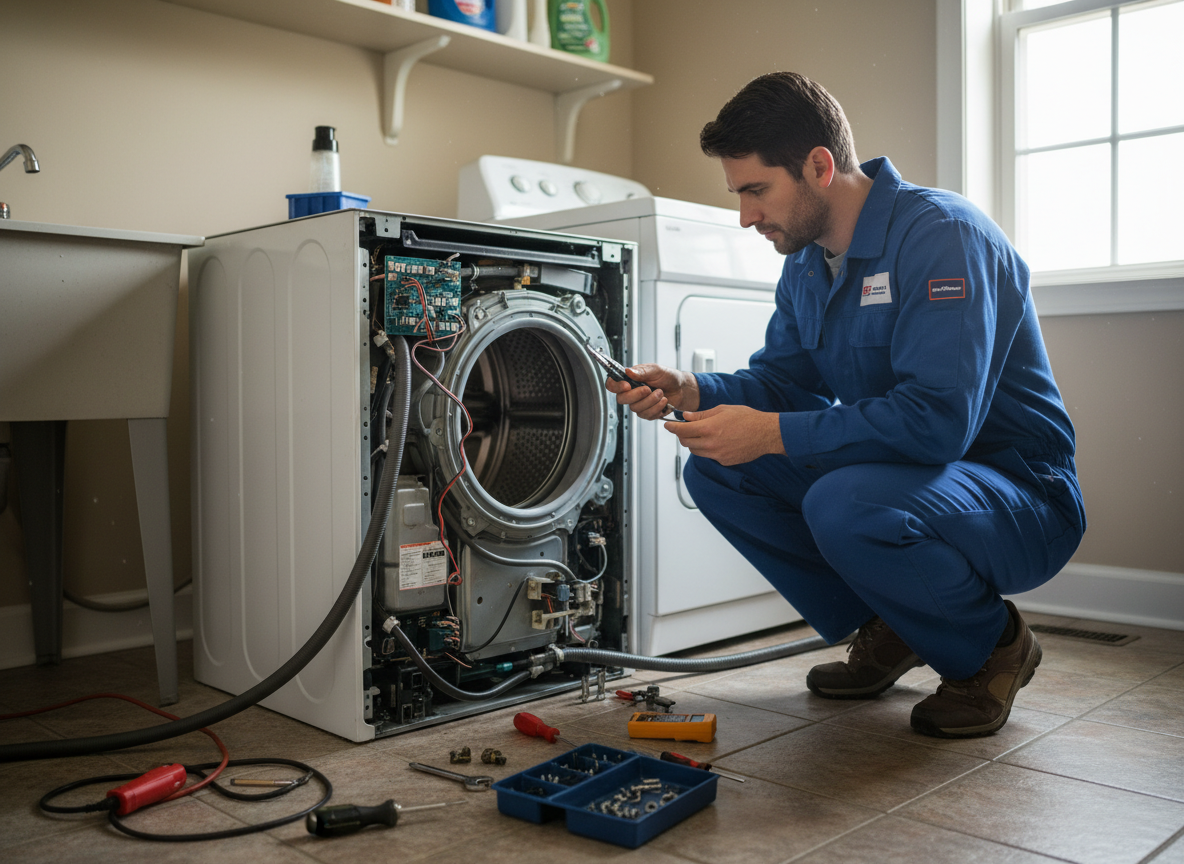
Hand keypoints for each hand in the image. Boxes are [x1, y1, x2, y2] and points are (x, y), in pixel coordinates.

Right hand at [605, 363, 699, 420]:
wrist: (681, 389)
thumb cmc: (668, 377)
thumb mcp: (656, 370)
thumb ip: (642, 371)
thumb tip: (628, 371)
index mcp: (630, 379)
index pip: (612, 384)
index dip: (616, 387)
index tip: (627, 386)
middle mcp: (631, 392)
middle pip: (622, 399)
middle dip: (637, 395)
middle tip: (649, 389)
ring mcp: (638, 404)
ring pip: (636, 409)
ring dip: (651, 401)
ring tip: (661, 393)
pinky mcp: (647, 413)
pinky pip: (647, 415)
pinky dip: (657, 408)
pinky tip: (664, 402)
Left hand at [664, 404, 784, 465]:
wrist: (766, 434)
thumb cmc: (747, 418)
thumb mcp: (722, 410)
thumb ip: (701, 415)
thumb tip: (686, 416)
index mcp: (708, 428)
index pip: (682, 430)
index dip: (672, 428)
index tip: (667, 425)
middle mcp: (710, 444)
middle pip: (686, 442)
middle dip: (682, 435)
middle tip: (685, 427)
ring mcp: (717, 455)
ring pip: (695, 451)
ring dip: (693, 443)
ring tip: (702, 433)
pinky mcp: (724, 461)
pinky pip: (709, 456)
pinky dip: (707, 449)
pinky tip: (717, 441)